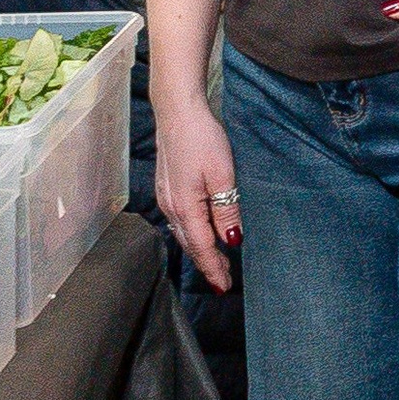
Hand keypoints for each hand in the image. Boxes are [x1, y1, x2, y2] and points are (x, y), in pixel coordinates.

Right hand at [157, 93, 240, 293]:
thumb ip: (227, 210)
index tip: (224, 287)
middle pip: (190, 245)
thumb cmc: (201, 138)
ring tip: (215, 264)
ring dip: (199, 251)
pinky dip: (191, 234)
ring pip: (183, 234)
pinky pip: (180, 221)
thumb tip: (232, 241)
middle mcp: (171, 207)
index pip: (201, 247)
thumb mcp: (222, 175)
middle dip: (207, 265)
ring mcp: (166, 197)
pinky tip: (200, 235)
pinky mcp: (168, 188)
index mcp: (185, 207)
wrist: (177, 112)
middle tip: (222, 283)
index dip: (213, 269)